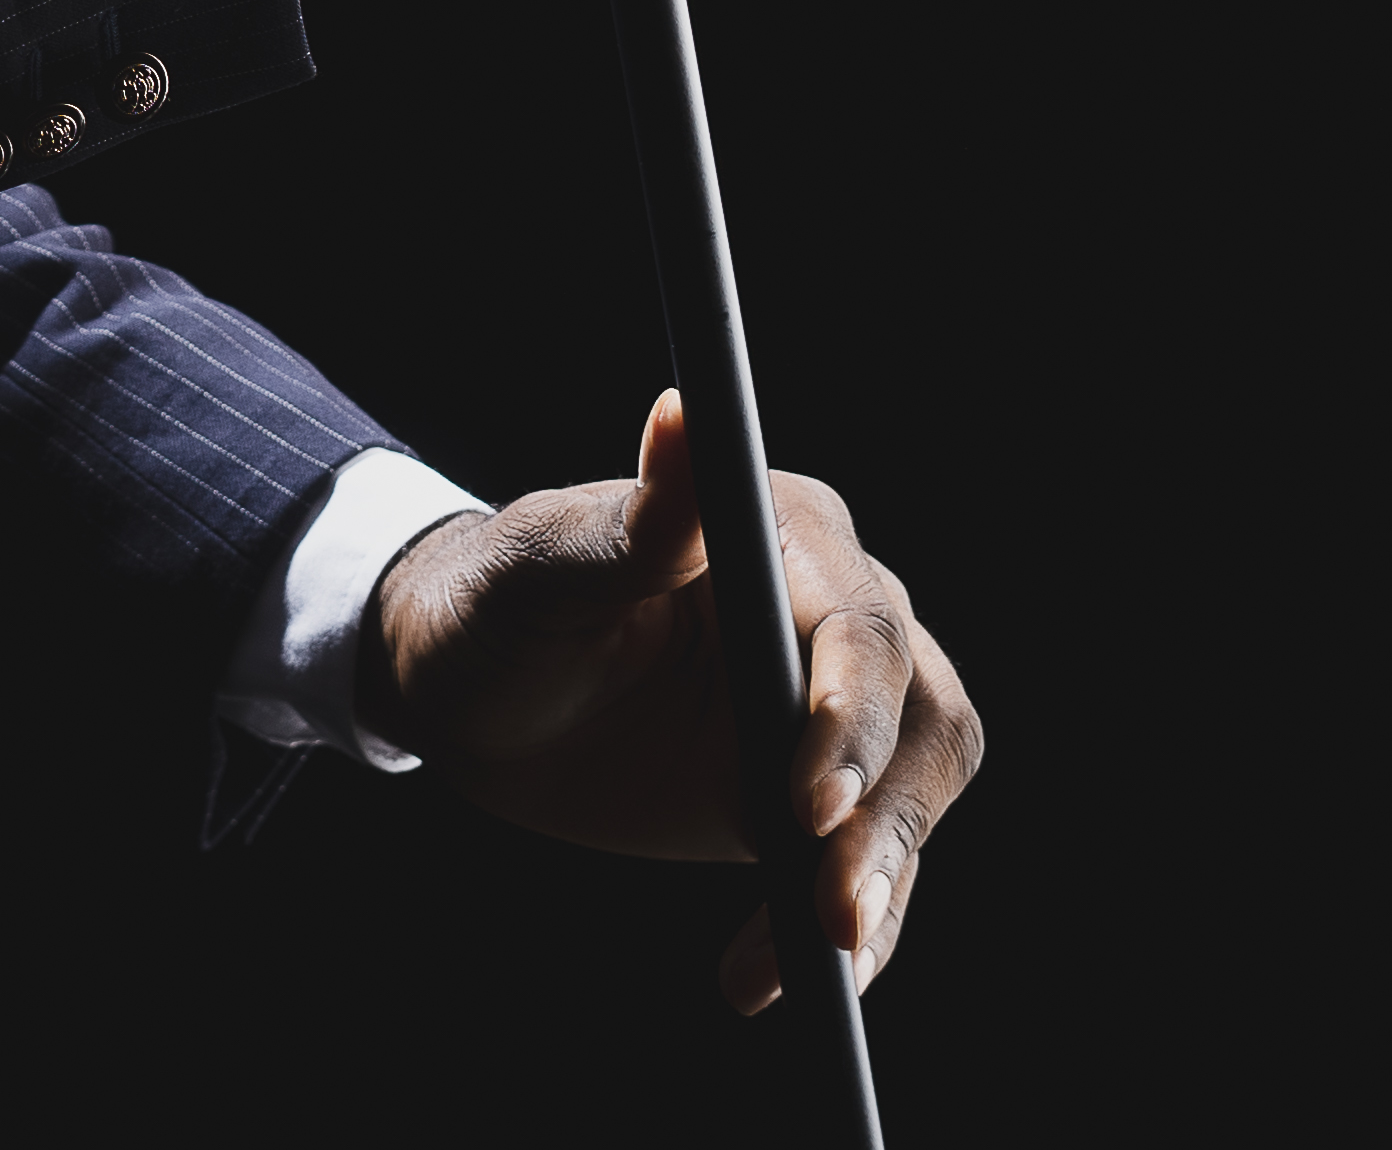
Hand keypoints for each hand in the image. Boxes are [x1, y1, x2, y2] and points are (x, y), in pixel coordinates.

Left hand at [361, 392, 985, 1013]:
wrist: (473, 691)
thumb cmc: (494, 603)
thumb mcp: (539, 570)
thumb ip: (629, 524)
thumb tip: (681, 414)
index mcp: (782, 530)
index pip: (856, 622)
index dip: (848, 709)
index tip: (804, 792)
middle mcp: (836, 612)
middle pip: (918, 716)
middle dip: (880, 816)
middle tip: (827, 906)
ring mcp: (837, 708)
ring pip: (914, 797)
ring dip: (880, 883)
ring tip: (816, 952)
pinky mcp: (819, 792)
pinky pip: (866, 866)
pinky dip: (843, 930)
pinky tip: (771, 977)